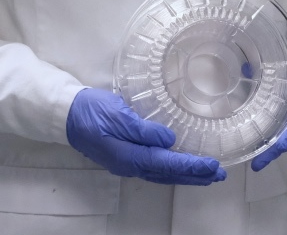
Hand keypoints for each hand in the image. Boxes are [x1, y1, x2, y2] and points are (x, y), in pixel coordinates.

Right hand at [67, 88, 225, 185]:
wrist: (66, 114)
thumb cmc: (91, 110)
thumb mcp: (117, 114)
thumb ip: (143, 129)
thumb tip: (169, 140)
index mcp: (129, 156)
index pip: (167, 164)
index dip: (192, 166)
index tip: (213, 166)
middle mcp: (130, 164)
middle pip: (168, 174)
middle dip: (195, 176)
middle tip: (219, 175)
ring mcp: (127, 162)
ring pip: (162, 173)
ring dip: (186, 174)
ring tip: (207, 174)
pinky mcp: (125, 156)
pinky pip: (154, 167)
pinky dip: (171, 169)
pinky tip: (179, 166)